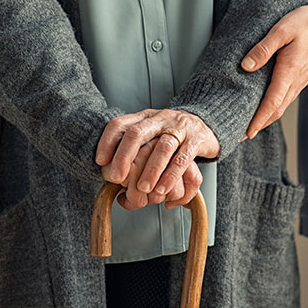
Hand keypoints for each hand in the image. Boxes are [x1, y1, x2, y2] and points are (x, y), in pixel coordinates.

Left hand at [96, 109, 218, 201]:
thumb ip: (133, 150)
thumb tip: (110, 176)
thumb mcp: (151, 135)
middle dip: (124, 157)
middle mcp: (160, 119)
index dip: (107, 141)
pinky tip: (163, 189)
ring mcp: (179, 128)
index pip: (120, 124)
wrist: (207, 125)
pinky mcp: (197, 139)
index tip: (100, 161)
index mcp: (144, 117)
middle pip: (137, 133)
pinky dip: (171, 175)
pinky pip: (183, 158)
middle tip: (116, 178)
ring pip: (162, 147)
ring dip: (150, 170)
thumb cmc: (172, 136)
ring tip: (143, 189)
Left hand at [241, 2, 307, 137]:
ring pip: (281, 107)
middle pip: (275, 111)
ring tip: (250, 126)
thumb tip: (246, 66)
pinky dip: (274, 108)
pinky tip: (265, 108)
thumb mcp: (282, 30)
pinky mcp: (300, 78)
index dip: (258, 120)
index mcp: (289, 72)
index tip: (247, 133)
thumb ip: (263, 49)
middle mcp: (295, 82)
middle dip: (258, 125)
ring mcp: (300, 82)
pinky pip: (285, 99)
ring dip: (266, 119)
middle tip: (241, 136)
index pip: (271, 104)